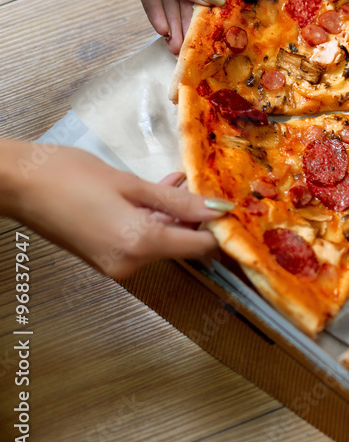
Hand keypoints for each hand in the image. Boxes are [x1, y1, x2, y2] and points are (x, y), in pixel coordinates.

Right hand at [1, 141, 231, 278]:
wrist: (17, 184)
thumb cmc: (70, 177)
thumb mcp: (130, 184)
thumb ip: (178, 202)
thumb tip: (219, 211)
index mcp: (140, 245)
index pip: (200, 248)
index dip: (220, 229)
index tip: (233, 206)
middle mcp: (131, 264)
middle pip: (182, 245)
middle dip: (196, 217)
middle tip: (203, 184)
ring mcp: (116, 264)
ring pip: (163, 240)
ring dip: (174, 214)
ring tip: (178, 181)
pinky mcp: (105, 258)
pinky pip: (142, 240)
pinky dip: (154, 219)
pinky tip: (159, 191)